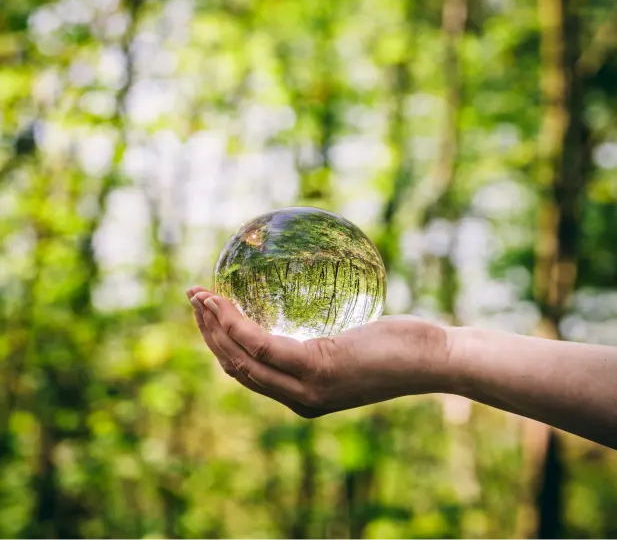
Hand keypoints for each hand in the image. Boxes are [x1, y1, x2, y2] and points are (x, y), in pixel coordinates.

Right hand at [186, 286, 457, 417]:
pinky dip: (237, 323)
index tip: (209, 312)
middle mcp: (299, 398)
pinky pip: (262, 345)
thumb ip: (322, 342)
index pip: (249, 373)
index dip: (221, 344)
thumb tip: (303, 311)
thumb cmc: (400, 346)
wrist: (435, 361)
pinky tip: (224, 302)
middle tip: (194, 298)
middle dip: (208, 333)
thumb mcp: (352, 345)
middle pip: (236, 368)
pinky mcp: (316, 369)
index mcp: (304, 395)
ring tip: (200, 295)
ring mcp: (306, 388)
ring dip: (215, 325)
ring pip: (241, 358)